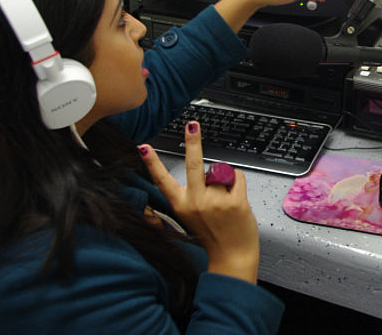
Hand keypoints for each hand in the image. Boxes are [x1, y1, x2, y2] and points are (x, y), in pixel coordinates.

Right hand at [138, 121, 259, 283]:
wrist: (232, 256)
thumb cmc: (213, 236)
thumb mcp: (191, 216)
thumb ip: (193, 194)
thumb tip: (205, 171)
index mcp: (180, 204)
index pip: (162, 179)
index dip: (151, 162)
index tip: (142, 147)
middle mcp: (195, 201)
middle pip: (194, 163)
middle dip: (193, 141)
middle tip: (192, 125)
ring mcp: (215, 201)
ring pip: (221, 172)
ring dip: (225, 180)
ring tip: (225, 202)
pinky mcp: (234, 202)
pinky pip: (237, 176)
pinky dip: (238, 182)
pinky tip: (236, 198)